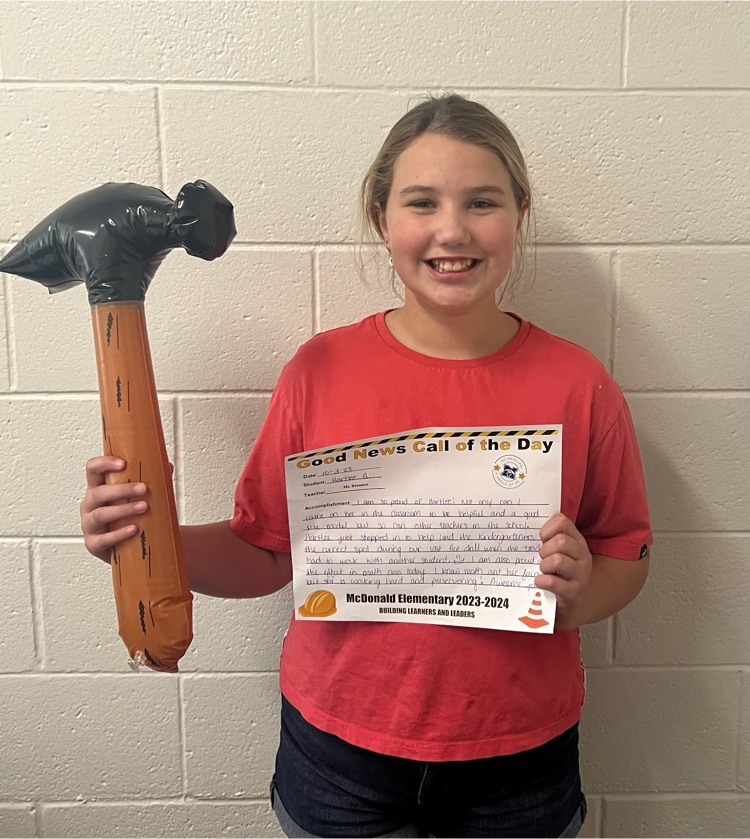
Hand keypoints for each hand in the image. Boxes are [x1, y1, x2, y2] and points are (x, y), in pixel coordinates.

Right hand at [79, 456, 148, 562]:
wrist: (131, 547)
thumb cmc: (130, 516)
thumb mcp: (137, 496)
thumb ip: (150, 481)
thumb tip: (167, 467)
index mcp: (97, 488)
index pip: (93, 469)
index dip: (103, 464)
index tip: (123, 463)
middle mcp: (90, 505)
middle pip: (98, 493)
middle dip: (122, 490)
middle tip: (144, 488)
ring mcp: (89, 525)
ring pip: (100, 514)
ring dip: (124, 510)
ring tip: (144, 507)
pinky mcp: (93, 544)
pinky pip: (103, 539)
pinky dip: (119, 534)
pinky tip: (134, 529)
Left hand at [535, 513, 591, 630]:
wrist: (569, 606)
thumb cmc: (558, 575)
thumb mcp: (556, 553)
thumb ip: (547, 539)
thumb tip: (523, 525)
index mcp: (577, 541)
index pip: (562, 521)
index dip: (547, 529)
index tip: (541, 540)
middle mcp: (582, 556)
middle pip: (561, 541)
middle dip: (544, 550)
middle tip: (541, 559)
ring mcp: (580, 575)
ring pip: (558, 560)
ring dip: (544, 566)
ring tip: (543, 571)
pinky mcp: (573, 593)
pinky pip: (553, 582)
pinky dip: (542, 581)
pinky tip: (540, 582)